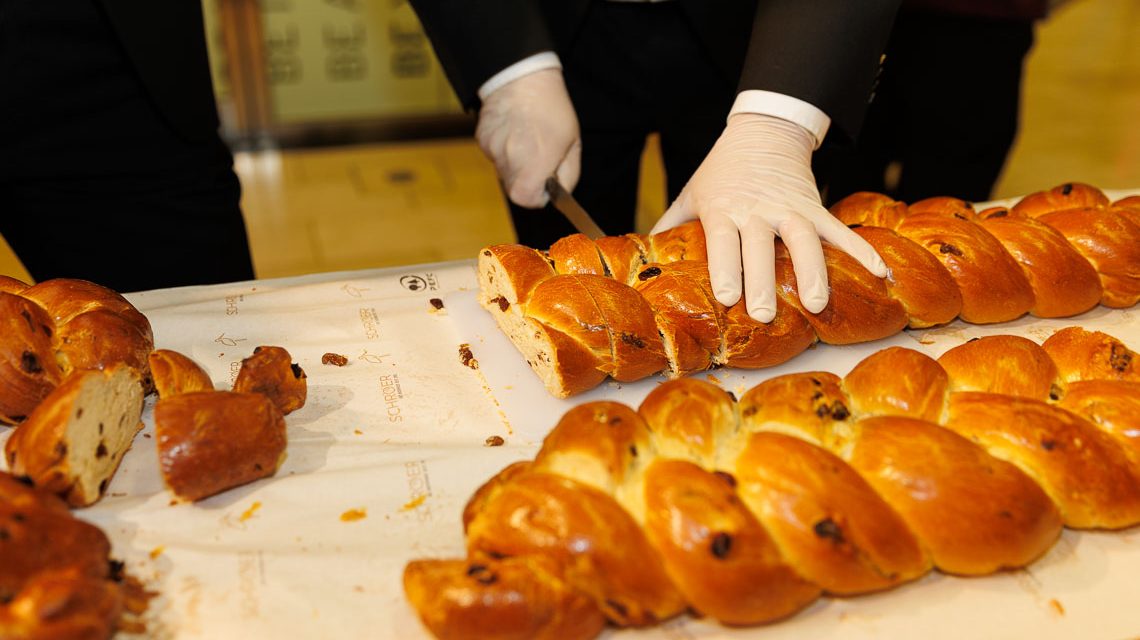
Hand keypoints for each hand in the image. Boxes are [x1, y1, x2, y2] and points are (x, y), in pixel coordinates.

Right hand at [476, 68, 580, 207]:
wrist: (522, 77)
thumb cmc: (552, 109)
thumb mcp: (573, 144)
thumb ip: (568, 175)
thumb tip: (558, 192)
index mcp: (535, 165)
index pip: (527, 200)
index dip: (538, 195)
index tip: (546, 182)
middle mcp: (510, 161)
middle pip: (515, 188)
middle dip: (527, 180)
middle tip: (538, 157)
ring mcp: (493, 151)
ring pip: (504, 171)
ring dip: (515, 163)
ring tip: (526, 138)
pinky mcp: (482, 139)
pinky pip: (494, 155)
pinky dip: (504, 148)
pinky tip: (513, 130)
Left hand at [652, 113, 886, 322]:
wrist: (763, 132)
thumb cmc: (720, 171)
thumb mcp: (690, 193)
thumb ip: (668, 227)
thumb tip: (638, 261)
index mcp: (723, 208)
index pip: (723, 239)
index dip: (725, 267)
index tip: (727, 296)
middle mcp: (757, 209)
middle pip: (762, 247)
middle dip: (764, 281)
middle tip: (765, 315)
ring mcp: (790, 208)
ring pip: (805, 240)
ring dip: (813, 271)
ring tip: (818, 304)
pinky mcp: (816, 207)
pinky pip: (841, 231)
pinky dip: (863, 250)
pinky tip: (881, 273)